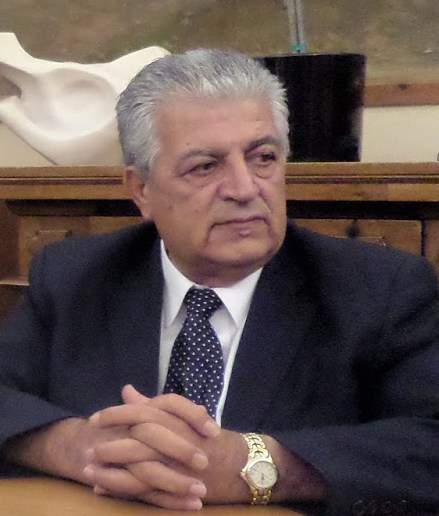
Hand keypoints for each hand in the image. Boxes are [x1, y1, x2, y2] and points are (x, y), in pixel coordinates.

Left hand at [88, 386, 327, 506]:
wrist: (242, 464)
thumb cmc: (210, 438)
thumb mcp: (183, 416)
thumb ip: (153, 404)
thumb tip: (127, 390)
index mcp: (178, 418)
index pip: (144, 411)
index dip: (118, 414)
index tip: (98, 417)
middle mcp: (178, 437)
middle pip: (139, 435)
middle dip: (112, 438)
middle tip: (89, 441)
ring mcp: (178, 462)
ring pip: (140, 462)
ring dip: (112, 464)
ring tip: (89, 466)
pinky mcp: (178, 484)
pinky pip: (146, 487)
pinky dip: (122, 487)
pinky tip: (103, 486)